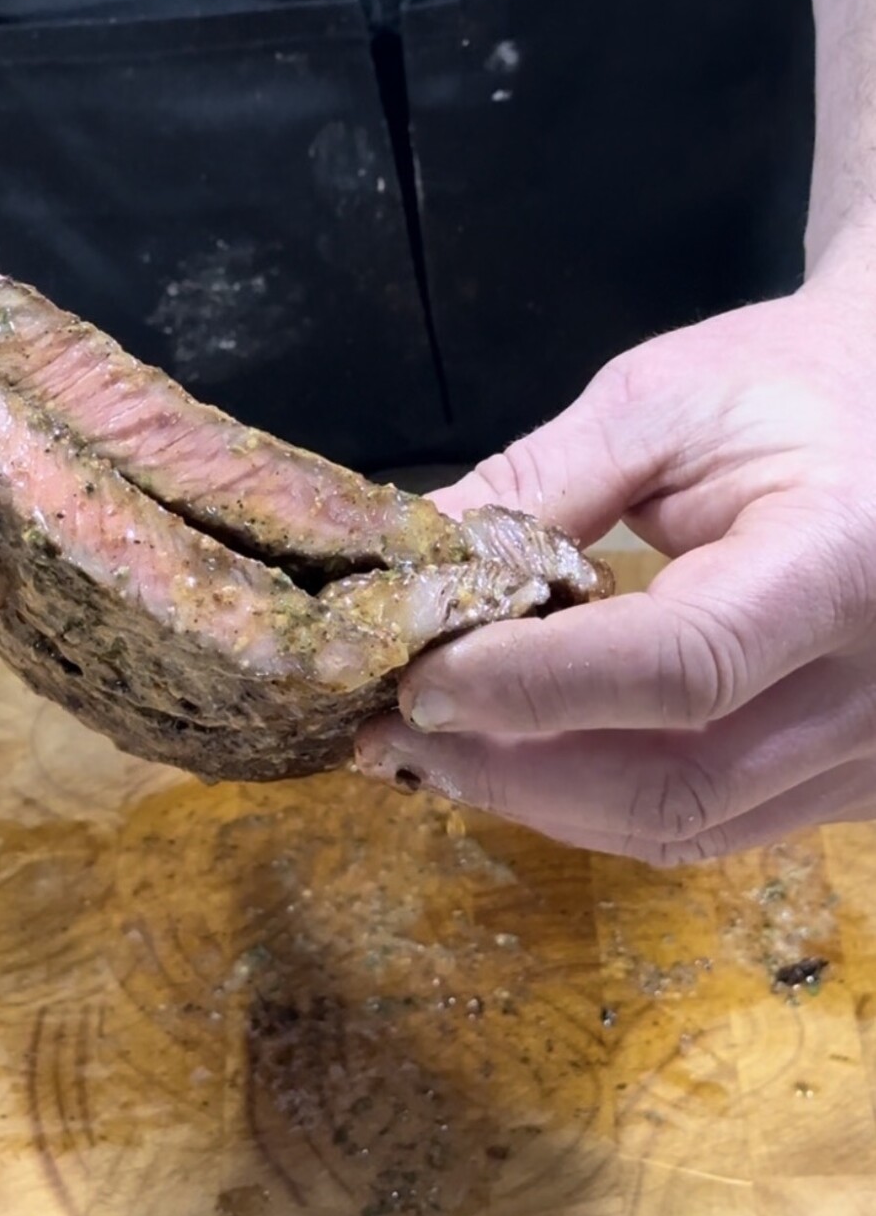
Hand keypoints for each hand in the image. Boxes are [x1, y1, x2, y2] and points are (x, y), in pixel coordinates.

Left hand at [356, 234, 875, 862]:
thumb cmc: (782, 388)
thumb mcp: (659, 404)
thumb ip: (537, 487)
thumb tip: (406, 572)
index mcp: (837, 560)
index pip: (682, 665)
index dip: (536, 686)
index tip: (417, 678)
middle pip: (680, 784)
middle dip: (513, 770)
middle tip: (388, 734)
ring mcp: (872, 753)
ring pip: (689, 826)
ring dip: (542, 800)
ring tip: (433, 749)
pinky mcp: (850, 785)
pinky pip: (714, 825)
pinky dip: (601, 802)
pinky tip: (522, 757)